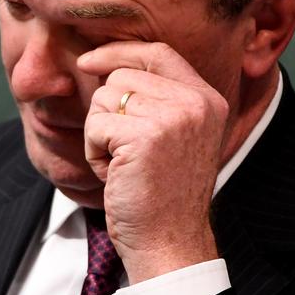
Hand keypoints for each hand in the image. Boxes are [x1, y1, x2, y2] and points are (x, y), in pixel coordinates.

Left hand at [77, 41, 229, 282]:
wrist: (170, 242)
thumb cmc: (164, 192)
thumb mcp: (176, 135)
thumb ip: (159, 97)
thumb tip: (108, 66)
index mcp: (207, 98)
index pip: (158, 52)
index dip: (119, 52)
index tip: (88, 61)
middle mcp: (195, 102)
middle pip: (122, 76)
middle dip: (107, 112)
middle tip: (124, 149)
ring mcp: (173, 117)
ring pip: (104, 98)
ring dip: (100, 133)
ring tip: (123, 164)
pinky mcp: (144, 136)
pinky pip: (95, 124)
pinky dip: (93, 151)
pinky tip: (115, 174)